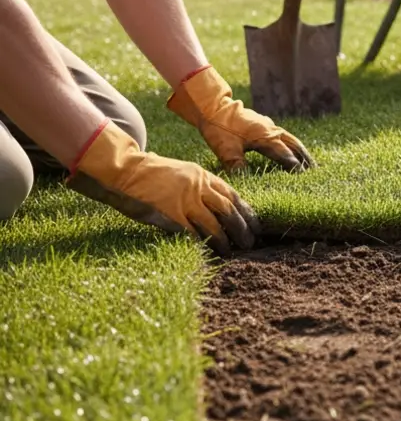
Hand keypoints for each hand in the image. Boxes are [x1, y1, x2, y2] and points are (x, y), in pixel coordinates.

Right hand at [66, 120, 260, 255]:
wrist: (125, 168)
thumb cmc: (150, 174)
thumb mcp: (180, 174)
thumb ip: (196, 187)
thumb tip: (212, 204)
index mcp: (202, 175)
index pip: (232, 194)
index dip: (245, 211)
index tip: (255, 224)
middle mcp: (198, 186)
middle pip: (228, 209)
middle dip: (242, 227)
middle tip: (250, 241)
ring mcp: (185, 199)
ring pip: (214, 222)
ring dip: (225, 239)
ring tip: (232, 251)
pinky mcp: (170, 212)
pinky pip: (192, 231)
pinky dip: (203, 242)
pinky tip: (210, 251)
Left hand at [166, 65, 315, 173]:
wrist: (213, 106)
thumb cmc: (219, 128)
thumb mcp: (225, 149)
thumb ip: (236, 165)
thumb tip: (244, 181)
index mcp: (264, 137)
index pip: (284, 154)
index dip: (294, 166)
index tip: (303, 177)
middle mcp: (271, 131)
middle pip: (294, 145)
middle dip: (305, 158)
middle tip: (316, 170)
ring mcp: (269, 126)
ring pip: (291, 139)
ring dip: (302, 150)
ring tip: (310, 162)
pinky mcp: (265, 124)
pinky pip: (284, 135)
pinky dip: (292, 144)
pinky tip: (292, 149)